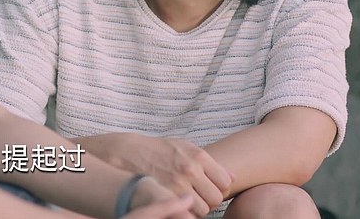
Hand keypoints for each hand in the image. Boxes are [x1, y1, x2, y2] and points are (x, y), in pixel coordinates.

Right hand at [81, 133, 231, 215]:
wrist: (126, 152)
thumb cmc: (157, 150)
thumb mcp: (183, 147)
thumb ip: (209, 162)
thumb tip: (234, 177)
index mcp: (198, 156)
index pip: (224, 183)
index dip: (218, 187)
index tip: (208, 187)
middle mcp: (189, 170)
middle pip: (215, 199)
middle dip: (208, 200)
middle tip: (197, 196)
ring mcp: (177, 185)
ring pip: (202, 210)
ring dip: (196, 208)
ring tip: (185, 200)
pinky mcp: (165, 196)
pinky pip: (185, 213)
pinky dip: (184, 212)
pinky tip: (176, 204)